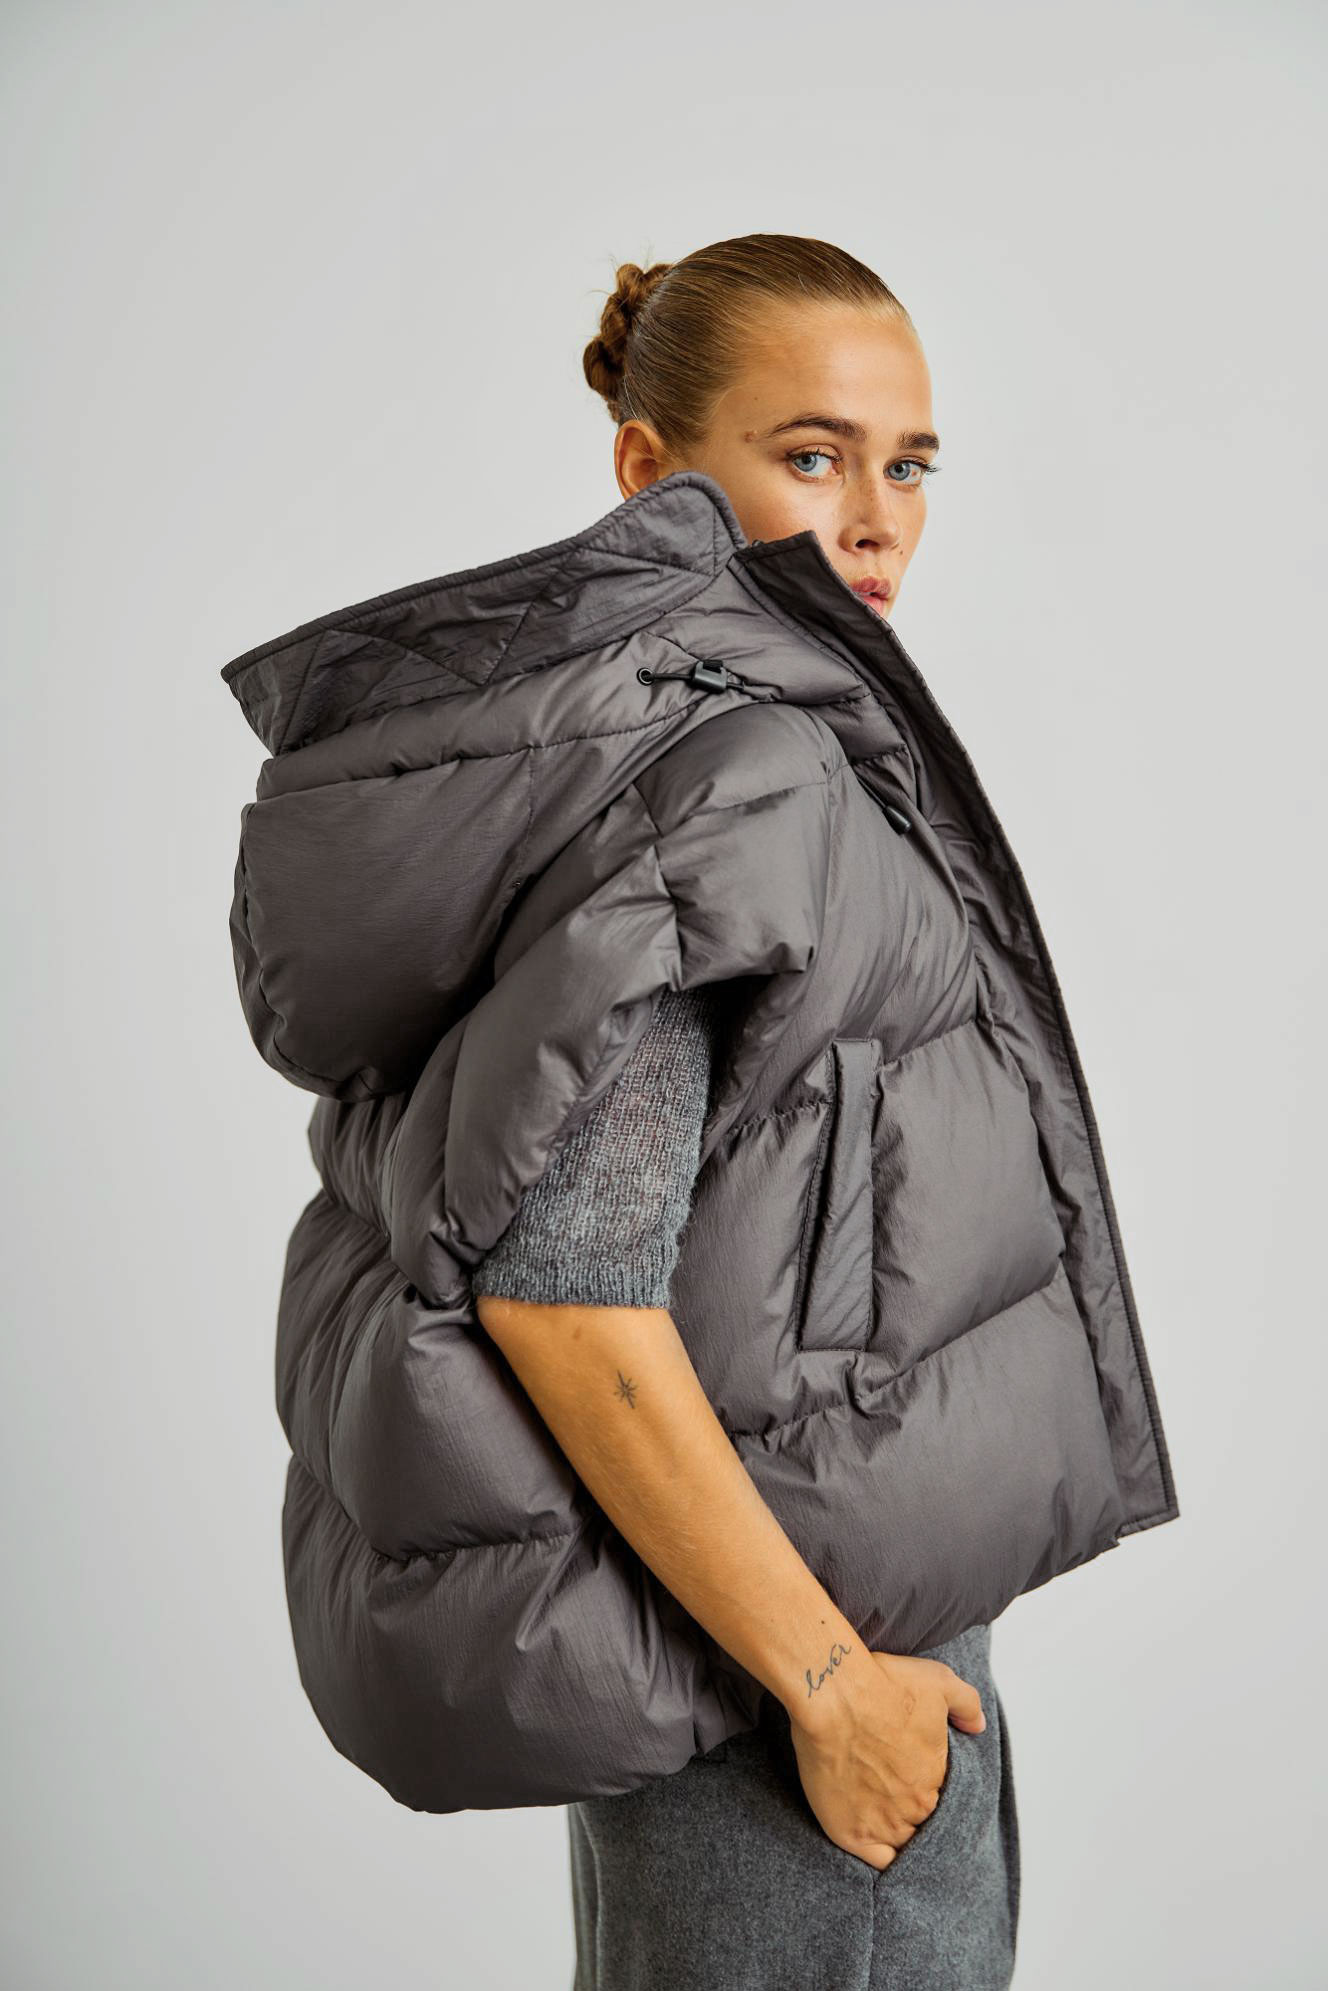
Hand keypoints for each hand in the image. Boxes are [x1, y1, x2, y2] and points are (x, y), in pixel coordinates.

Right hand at [786, 1649, 986, 1870]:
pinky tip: (881, 1850)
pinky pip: (878, 1862)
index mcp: (939, 1776)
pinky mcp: (851, 1833)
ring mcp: (884, 1823)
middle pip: (926, 1821)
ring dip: (903, 1836)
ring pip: (905, 1844)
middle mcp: (917, 1806)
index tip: (922, 1777)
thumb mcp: (938, 1680)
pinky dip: (884, 1860)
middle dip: (919, 1810)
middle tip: (901, 1794)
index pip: (946, 1797)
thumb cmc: (882, 1684)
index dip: (934, 1787)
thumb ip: (967, 1703)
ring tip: (891, 1822)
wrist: (833, 1693)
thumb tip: (978, 1726)